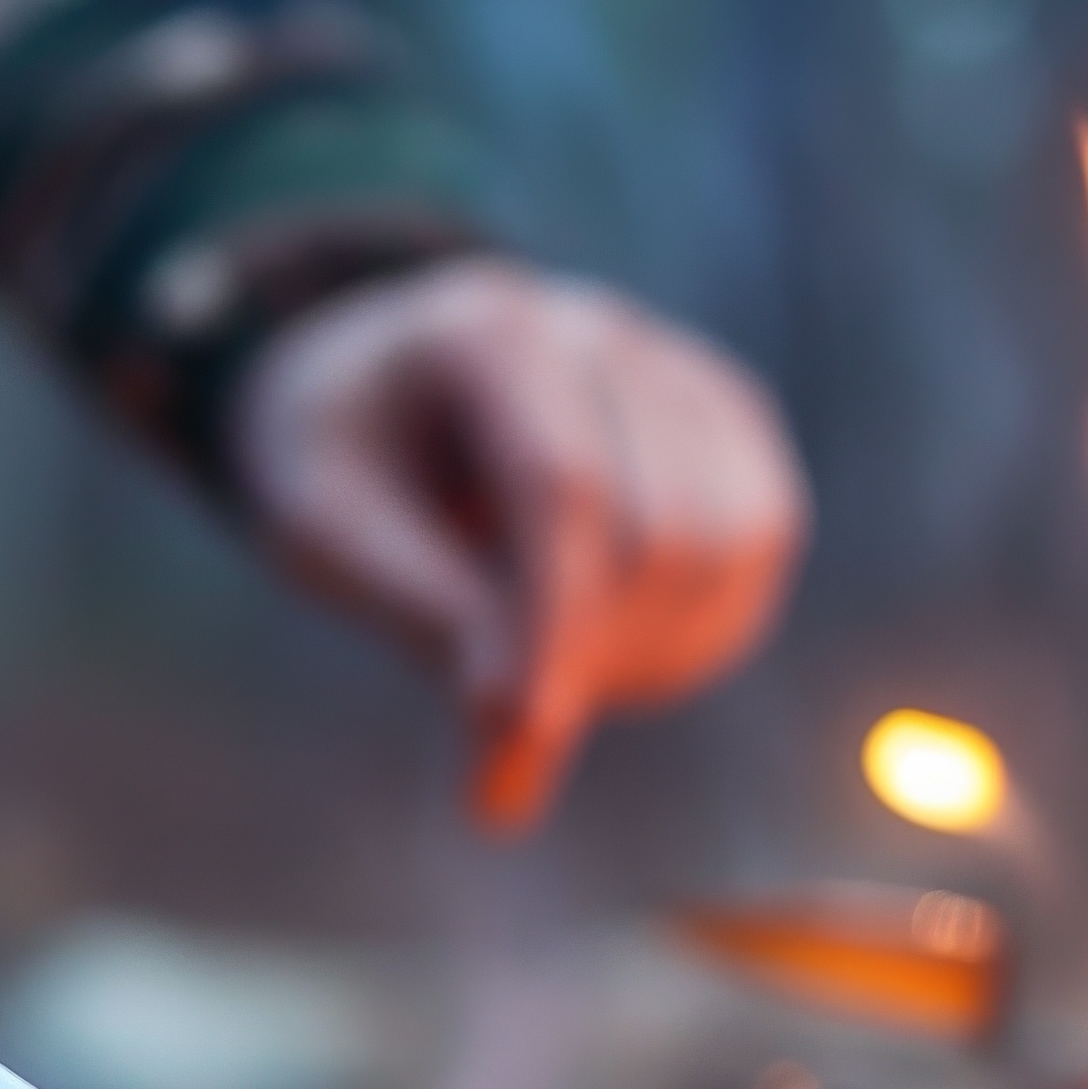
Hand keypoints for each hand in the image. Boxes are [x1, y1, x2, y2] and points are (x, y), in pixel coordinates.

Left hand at [231, 256, 808, 831]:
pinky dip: (699, 624)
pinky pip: (763, 536)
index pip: (563, 488)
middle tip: (497, 738)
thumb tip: (522, 724)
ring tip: (547, 682)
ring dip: (656, 650)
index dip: (550, 633)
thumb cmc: (343, 461)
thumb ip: (426, 610)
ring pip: (736, 539)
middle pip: (662, 526)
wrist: (384, 383)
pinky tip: (608, 650)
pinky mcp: (728, 418)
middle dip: (591, 657)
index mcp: (486, 332)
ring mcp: (676, 368)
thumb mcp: (325, 529)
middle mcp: (602, 332)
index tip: (514, 755)